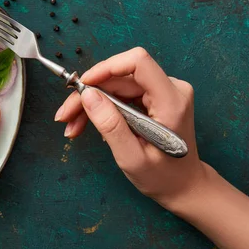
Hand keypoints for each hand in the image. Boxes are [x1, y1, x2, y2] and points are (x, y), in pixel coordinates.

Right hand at [55, 47, 212, 207]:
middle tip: (65, 116)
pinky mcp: (155, 97)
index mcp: (171, 101)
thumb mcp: (132, 157)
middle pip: (121, 76)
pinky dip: (102, 107)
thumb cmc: (163, 177)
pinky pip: (122, 93)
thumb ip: (110, 125)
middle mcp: (171, 89)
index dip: (105, 68)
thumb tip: (87, 94)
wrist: (183, 186)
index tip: (81, 86)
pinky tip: (89, 124)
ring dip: (91, 103)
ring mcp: (164, 91)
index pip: (137, 62)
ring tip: (72, 127)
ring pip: (117, 85)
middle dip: (89, 94)